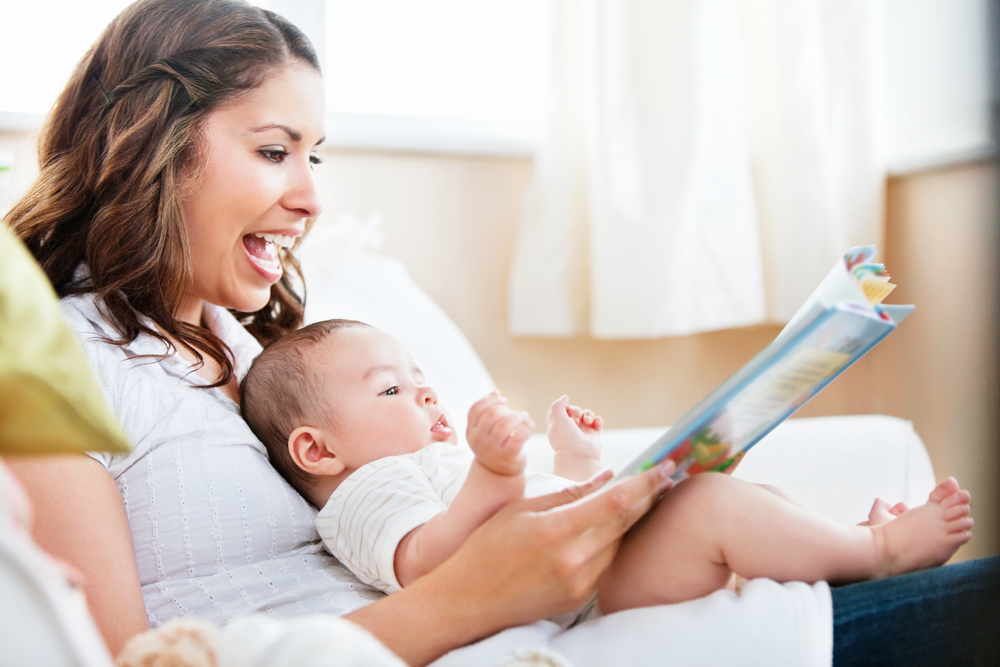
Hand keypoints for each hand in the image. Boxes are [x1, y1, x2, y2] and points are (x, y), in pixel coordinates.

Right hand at [413, 460, 676, 637]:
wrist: (468, 600)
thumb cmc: (487, 547)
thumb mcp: (522, 510)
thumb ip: (569, 494)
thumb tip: (607, 477)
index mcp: (556, 531)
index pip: (615, 503)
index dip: (644, 483)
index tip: (665, 467)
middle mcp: (573, 561)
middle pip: (624, 523)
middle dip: (648, 497)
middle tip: (667, 476)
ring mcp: (579, 584)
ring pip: (617, 544)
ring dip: (632, 520)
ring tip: (645, 496)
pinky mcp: (579, 599)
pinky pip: (605, 564)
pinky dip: (612, 542)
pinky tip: (616, 527)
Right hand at [466, 391, 532, 476]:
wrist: (499, 474)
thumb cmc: (494, 446)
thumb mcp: (485, 431)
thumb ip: (487, 412)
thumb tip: (495, 392)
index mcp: (470, 432)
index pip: (475, 409)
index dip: (490, 400)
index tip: (503, 400)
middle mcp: (478, 441)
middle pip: (492, 414)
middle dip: (507, 409)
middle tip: (518, 413)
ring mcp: (492, 450)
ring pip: (505, 424)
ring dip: (518, 416)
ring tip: (525, 417)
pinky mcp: (508, 456)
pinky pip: (519, 437)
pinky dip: (527, 427)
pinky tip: (530, 424)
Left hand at [546, 395, 601, 460]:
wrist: (579, 456)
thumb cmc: (566, 439)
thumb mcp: (556, 419)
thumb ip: (558, 405)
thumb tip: (565, 397)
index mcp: (557, 425)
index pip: (560, 410)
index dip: (563, 407)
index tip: (565, 411)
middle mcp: (569, 428)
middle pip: (574, 410)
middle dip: (576, 411)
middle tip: (575, 422)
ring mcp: (582, 431)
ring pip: (586, 414)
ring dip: (588, 414)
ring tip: (587, 421)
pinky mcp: (592, 434)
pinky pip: (597, 422)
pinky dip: (597, 420)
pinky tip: (595, 423)